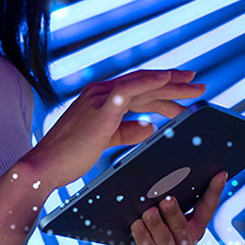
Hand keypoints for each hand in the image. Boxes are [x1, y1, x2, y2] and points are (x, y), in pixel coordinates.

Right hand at [23, 68, 205, 191]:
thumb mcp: (104, 141)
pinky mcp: (100, 108)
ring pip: (143, 85)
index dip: (162, 87)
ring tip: (194, 86)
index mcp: (101, 99)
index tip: (183, 86)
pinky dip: (149, 81)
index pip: (138, 88)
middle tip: (199, 84)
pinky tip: (166, 78)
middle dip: (174, 83)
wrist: (46, 166)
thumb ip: (126, 132)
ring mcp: (100, 98)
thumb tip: (149, 126)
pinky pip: (129, 89)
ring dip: (171, 84)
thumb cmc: (69, 157)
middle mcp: (100, 92)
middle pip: (145, 83)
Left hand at [103, 171, 226, 244]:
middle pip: (183, 226)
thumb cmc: (139, 236)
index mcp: (192, 231)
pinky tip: (137, 225)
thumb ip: (164, 207)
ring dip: (156, 224)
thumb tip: (165, 186)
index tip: (220, 174)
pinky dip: (143, 236)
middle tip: (167, 200)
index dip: (214, 192)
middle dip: (174, 212)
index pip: (206, 210)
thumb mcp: (155, 218)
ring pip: (166, 239)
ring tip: (148, 212)